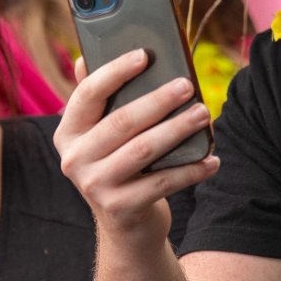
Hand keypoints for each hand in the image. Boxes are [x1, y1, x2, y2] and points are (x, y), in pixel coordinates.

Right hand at [54, 47, 218, 235]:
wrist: (125, 225)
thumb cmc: (120, 166)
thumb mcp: (102, 135)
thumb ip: (98, 99)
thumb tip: (86, 56)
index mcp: (68, 132)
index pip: (88, 94)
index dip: (115, 71)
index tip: (145, 55)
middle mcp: (74, 159)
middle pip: (122, 121)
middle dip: (159, 101)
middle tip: (188, 86)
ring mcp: (95, 186)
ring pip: (143, 150)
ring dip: (177, 129)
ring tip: (203, 114)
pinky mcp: (120, 208)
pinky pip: (163, 183)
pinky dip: (191, 170)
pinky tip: (212, 159)